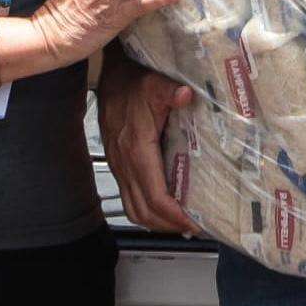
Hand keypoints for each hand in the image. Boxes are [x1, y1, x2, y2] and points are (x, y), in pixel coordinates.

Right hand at [99, 53, 198, 236]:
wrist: (111, 78)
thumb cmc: (134, 83)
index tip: (193, 223)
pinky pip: (129, 198)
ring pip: (134, 210)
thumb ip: (171, 91)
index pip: (155, 196)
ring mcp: (120, 167)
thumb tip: (186, 95)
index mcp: (137, 150)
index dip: (175, 215)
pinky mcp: (119, 165)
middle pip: (144, 212)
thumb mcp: (155, 84)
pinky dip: (145, 211)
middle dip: (169, 226)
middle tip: (193, 228)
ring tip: (179, 224)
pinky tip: (161, 209)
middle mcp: (125, 164)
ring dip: (156, 222)